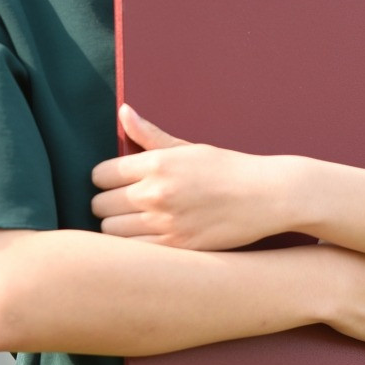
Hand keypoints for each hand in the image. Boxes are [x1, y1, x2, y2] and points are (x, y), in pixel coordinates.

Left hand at [90, 103, 294, 250]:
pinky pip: (132, 252)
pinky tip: (146, 239)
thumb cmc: (226, 169)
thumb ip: (149, 134)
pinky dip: (133, 247)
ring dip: (117, 226)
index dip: (105, 179)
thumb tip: (123, 111)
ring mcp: (164, 223)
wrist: (266, 196)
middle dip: (107, 203)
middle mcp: (155, 193)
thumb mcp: (187, 147)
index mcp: (156, 163)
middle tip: (124, 203)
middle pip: (99, 204)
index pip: (99, 175)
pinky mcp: (176, 247)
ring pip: (110, 231)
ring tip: (134, 222)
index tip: (116, 182)